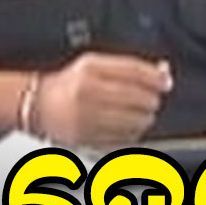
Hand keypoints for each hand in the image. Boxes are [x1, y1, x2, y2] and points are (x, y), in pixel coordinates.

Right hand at [34, 53, 170, 148]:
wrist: (40, 106)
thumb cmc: (71, 84)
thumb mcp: (95, 65)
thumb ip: (128, 67)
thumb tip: (162, 72)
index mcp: (90, 69)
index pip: (134, 71)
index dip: (156, 77)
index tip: (165, 82)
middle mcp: (87, 92)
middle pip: (139, 98)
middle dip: (151, 99)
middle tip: (149, 99)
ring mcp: (86, 118)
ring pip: (136, 121)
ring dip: (144, 118)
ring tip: (139, 114)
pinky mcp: (87, 139)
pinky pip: (124, 139)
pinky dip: (132, 133)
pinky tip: (126, 126)